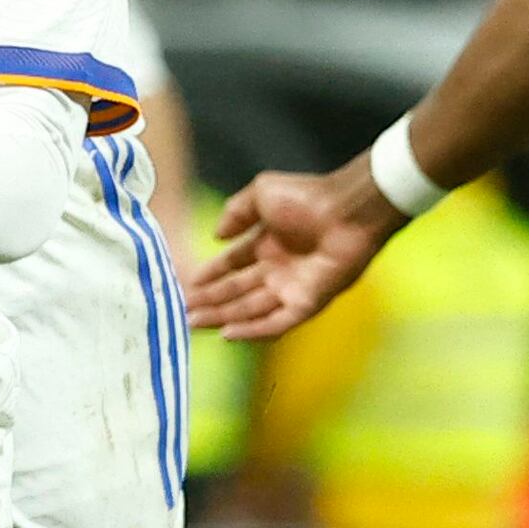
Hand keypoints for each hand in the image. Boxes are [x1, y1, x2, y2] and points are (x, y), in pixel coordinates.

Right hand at [188, 162, 399, 339]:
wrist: (346, 211)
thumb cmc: (308, 197)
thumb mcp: (262, 193)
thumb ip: (236, 212)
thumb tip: (215, 237)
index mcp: (267, 244)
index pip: (232, 266)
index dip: (209, 276)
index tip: (186, 285)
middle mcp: (277, 270)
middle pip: (236, 292)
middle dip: (209, 302)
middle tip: (182, 312)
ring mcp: (291, 288)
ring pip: (250, 310)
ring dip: (222, 318)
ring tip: (193, 324)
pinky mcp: (306, 303)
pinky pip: (276, 323)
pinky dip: (253, 330)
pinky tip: (228, 334)